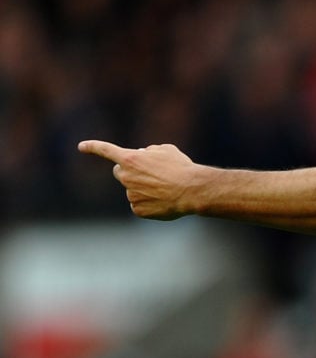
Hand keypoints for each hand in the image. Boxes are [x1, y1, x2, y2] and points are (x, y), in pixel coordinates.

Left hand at [78, 140, 196, 219]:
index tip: (81, 147)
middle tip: (148, 174)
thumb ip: (149, 151)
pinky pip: (140, 205)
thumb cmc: (180, 167)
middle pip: (119, 172)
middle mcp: (126, 177)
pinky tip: (164, 201)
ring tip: (166, 189)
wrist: (191, 190)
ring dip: (145, 188)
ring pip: (133, 190)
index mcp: (130, 159)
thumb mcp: (166, 150)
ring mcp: (131, 194)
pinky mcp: (138, 210)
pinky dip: (150, 203)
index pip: (106, 150)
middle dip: (129, 172)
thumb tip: (144, 156)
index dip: (93, 147)